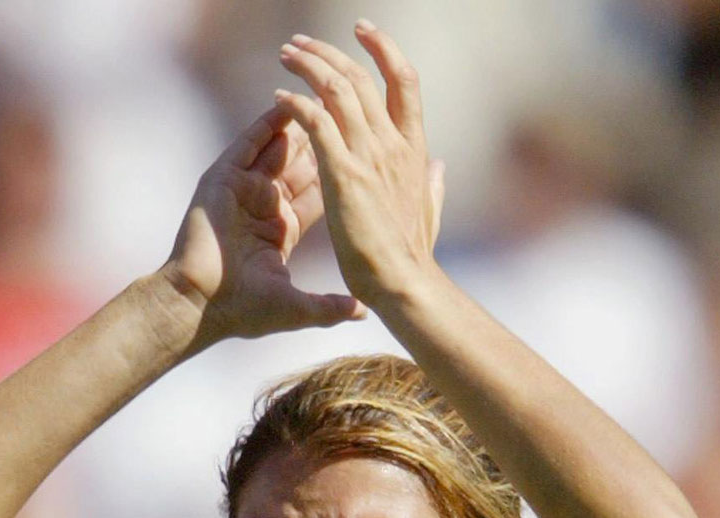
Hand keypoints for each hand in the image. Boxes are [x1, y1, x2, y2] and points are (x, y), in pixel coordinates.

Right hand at [163, 106, 364, 344]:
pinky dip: (267, 124)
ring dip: (299, 123)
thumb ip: (331, 307)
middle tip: (347, 112)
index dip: (338, 173)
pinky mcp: (223, 180)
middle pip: (300, 165)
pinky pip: (248, 144)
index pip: (316, 194)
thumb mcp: (298, 309)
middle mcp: (264, 207)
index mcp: (282, 232)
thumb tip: (365, 313)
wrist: (199, 306)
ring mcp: (242, 191)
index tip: (362, 153)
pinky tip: (287, 102)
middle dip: (322, 140)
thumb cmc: (244, 311)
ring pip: (276, 149)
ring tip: (323, 96)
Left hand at [274, 22, 444, 308]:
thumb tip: (439, 166)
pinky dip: (297, 104)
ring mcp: (371, 156)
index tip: (363, 33)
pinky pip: (317, 123)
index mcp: (414, 149)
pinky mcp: (345, 174)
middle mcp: (393, 144)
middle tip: (302, 42)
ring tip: (287, 55)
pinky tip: (280, 97)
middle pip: (362, 77)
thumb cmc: (413, 257)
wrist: (404, 283)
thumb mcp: (429, 212)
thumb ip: (433, 185)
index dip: (384, 50)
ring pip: (337, 90)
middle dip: (329, 52)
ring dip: (308, 66)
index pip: (404, 81)